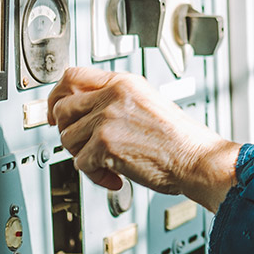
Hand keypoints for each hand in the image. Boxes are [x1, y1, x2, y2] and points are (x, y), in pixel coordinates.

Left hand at [47, 67, 239, 211]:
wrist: (197, 159)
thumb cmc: (180, 139)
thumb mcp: (148, 103)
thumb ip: (116, 101)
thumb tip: (86, 113)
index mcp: (124, 83)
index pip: (73, 76)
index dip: (57, 95)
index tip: (56, 112)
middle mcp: (113, 96)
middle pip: (63, 108)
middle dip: (68, 131)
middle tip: (82, 145)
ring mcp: (107, 119)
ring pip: (68, 138)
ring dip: (83, 157)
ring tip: (105, 163)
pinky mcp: (105, 144)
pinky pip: (81, 164)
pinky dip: (96, 176)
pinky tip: (115, 177)